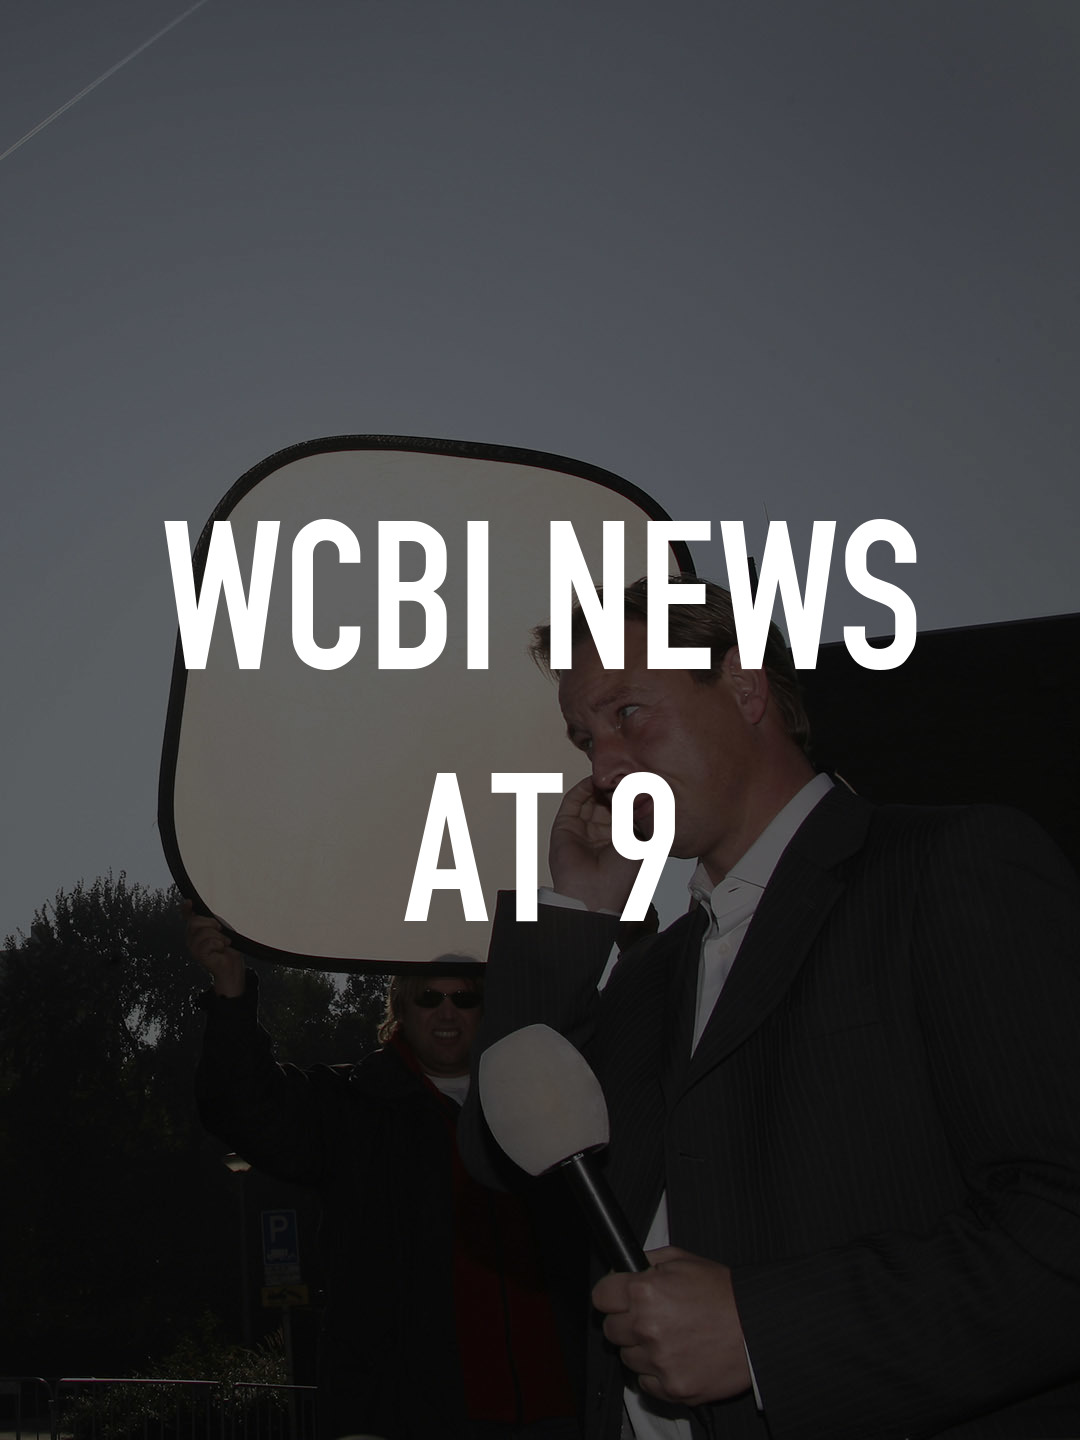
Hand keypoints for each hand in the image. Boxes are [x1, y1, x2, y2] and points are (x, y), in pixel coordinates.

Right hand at [184, 900, 245, 996]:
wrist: (232, 964)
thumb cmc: (227, 946)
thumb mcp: (220, 928)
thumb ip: (210, 919)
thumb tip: (204, 910)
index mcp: (196, 929)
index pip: (187, 916)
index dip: (186, 908)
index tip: (189, 902)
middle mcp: (192, 938)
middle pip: (195, 922)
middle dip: (211, 923)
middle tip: (220, 930)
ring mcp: (193, 947)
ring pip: (203, 932)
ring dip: (218, 937)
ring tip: (223, 943)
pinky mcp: (199, 955)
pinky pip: (208, 943)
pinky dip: (219, 944)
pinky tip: (221, 948)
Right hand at [549, 775, 641, 912]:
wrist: (595, 894)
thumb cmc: (621, 877)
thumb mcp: (640, 840)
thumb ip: (636, 814)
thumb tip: (636, 789)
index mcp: (621, 840)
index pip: (624, 810)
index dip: (630, 795)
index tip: (639, 780)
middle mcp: (601, 833)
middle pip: (606, 802)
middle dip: (614, 788)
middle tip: (623, 774)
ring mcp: (582, 829)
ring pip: (590, 799)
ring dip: (600, 787)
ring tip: (610, 776)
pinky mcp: (565, 825)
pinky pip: (573, 801)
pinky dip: (583, 788)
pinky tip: (594, 781)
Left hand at [592, 1246, 750, 1406]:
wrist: (757, 1328)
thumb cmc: (724, 1293)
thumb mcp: (683, 1260)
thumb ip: (647, 1261)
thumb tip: (623, 1269)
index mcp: (645, 1292)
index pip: (600, 1297)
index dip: (611, 1295)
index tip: (618, 1298)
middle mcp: (647, 1327)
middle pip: (610, 1329)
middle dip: (625, 1322)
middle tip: (650, 1317)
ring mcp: (659, 1361)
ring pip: (627, 1358)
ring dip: (641, 1349)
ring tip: (670, 1337)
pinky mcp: (672, 1388)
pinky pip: (645, 1383)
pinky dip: (656, 1373)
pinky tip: (676, 1357)